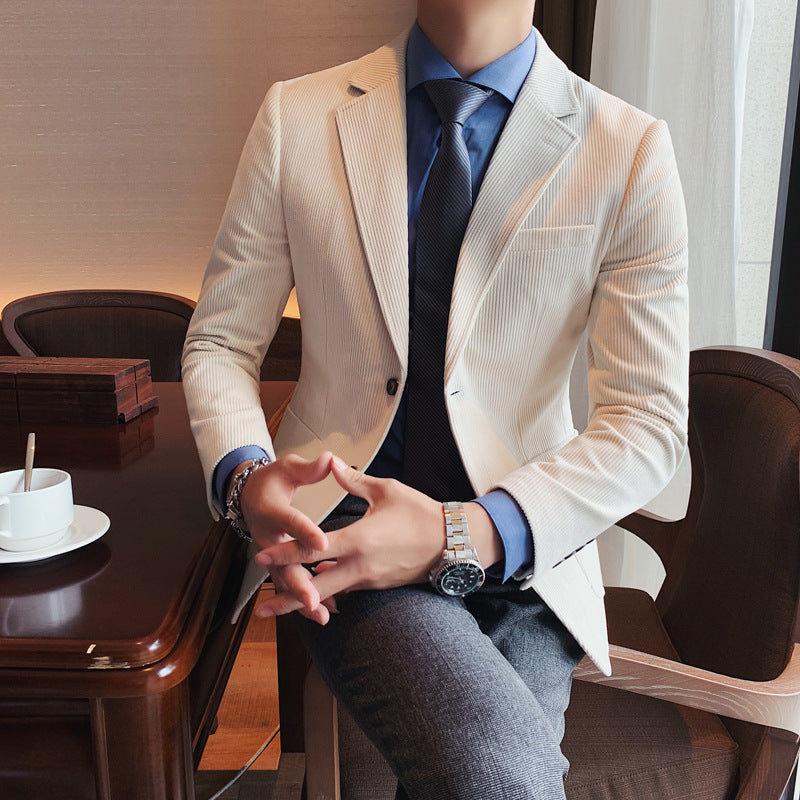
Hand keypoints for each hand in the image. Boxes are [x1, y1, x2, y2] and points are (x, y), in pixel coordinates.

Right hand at [237, 452, 333, 622]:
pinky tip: (324, 611)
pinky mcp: (276, 565)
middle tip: (314, 598)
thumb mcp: (286, 468)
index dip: (304, 532)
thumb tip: (330, 459)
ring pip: (284, 581)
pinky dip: (302, 600)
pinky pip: (288, 585)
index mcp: (271, 510)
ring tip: (322, 613)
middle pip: (282, 563)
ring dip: (300, 599)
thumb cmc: (272, 482)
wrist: (248, 497)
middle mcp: (268, 538)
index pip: (289, 522)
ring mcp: (270, 555)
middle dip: (298, 582)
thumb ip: (308, 468)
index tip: (322, 542)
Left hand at [253, 456, 502, 620]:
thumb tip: (330, 462)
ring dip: (306, 597)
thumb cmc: (420, 512)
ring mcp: (370, 580)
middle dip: (287, 599)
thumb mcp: (386, 490)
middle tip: (261, 608)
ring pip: (331, 592)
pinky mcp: (378, 585)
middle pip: (316, 587)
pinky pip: (347, 589)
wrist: (453, 542)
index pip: (314, 550)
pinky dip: (329, 591)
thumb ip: (353, 480)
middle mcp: (361, 566)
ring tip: (280, 603)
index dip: (286, 554)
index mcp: (359, 540)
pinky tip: (316, 590)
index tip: (261, 559)